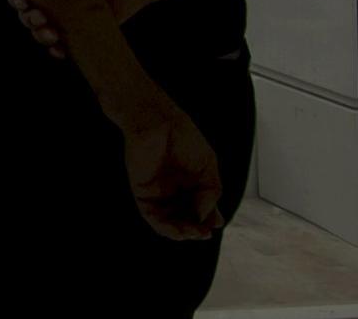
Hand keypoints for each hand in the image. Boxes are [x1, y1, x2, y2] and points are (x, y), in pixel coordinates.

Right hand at [10, 0, 140, 58]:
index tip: (22, 1)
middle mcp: (47, 2)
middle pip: (25, 16)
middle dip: (28, 19)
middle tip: (41, 18)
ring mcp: (61, 20)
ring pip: (39, 33)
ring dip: (40, 35)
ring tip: (53, 34)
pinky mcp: (77, 35)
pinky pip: (60, 48)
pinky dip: (57, 51)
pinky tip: (61, 51)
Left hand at [122, 104, 226, 239]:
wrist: (159, 124)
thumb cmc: (185, 139)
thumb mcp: (208, 167)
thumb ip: (210, 193)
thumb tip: (207, 218)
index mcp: (192, 183)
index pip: (200, 209)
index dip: (208, 220)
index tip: (215, 225)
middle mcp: (175, 190)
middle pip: (185, 219)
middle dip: (196, 229)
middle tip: (204, 233)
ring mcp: (158, 192)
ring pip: (169, 221)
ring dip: (182, 232)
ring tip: (193, 233)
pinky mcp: (142, 192)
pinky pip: (152, 215)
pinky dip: (164, 227)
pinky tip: (178, 230)